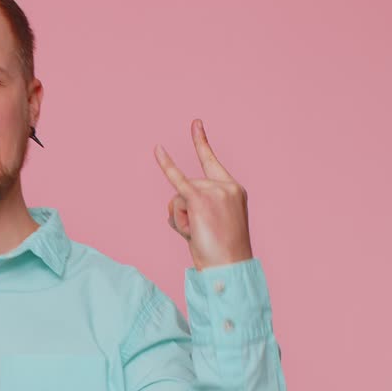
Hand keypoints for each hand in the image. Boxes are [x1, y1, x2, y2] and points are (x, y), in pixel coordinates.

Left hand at [155, 119, 252, 270]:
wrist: (229, 267)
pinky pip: (178, 180)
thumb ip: (195, 206)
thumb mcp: (212, 224)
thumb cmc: (221, 253)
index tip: (195, 123)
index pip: (211, 162)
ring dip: (180, 219)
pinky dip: (166, 165)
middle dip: (184, 212)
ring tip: (197, 235)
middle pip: (186, 188)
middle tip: (201, 234)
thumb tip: (174, 203)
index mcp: (234, 190)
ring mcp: (214, 190)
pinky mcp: (200, 199)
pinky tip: (157, 149)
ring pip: (178, 196)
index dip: (201, 143)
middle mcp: (226, 186)